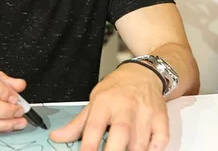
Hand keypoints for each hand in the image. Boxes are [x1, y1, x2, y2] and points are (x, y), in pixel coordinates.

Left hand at [50, 63, 168, 150]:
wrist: (142, 74)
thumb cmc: (116, 88)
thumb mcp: (94, 100)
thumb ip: (78, 123)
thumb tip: (57, 137)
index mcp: (104, 102)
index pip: (94, 126)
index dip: (89, 145)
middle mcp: (125, 107)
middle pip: (121, 133)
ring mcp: (145, 113)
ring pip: (140, 142)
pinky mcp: (160, 119)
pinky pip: (160, 142)